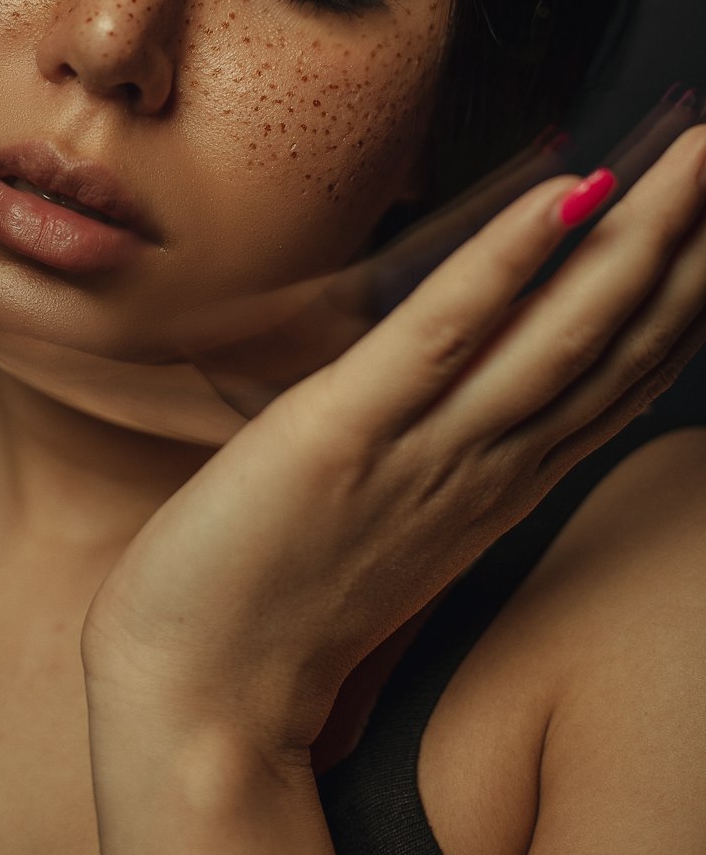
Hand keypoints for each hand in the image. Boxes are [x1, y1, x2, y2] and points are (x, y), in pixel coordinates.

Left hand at [82, 122, 705, 767]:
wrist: (199, 695)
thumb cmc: (285, 594)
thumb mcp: (397, 510)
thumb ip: (446, 443)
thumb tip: (472, 363)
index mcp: (501, 477)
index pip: (618, 371)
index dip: (681, 295)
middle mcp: (489, 462)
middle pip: (616, 341)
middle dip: (685, 248)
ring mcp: (428, 448)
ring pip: (561, 332)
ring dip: (637, 239)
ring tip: (692, 160)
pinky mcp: (346, 429)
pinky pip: (444, 334)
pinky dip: (508, 263)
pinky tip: (564, 197)